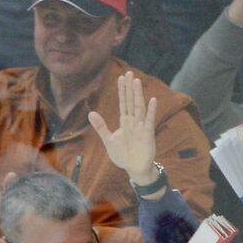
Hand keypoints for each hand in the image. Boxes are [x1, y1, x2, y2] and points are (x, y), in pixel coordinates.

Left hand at [88, 72, 158, 187]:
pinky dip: (152, 111)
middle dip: (130, 87)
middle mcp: (134, 122)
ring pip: (139, 107)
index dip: (122, 90)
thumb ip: (101, 126)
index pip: (123, 102)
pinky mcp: (148, 135)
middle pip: (131, 101)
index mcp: (125, 122)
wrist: (134, 169)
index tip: (121, 77)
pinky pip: (150, 121)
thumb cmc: (123, 155)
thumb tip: (90, 113)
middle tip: (130, 73)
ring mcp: (142, 127)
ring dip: (138, 94)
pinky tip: (153, 100)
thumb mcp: (108, 140)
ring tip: (137, 81)